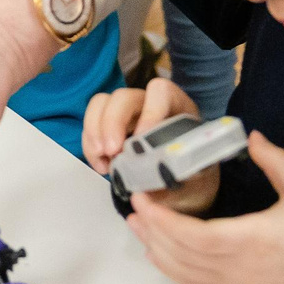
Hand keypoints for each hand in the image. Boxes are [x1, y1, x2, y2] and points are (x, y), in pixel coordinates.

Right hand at [83, 77, 216, 213]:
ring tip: (103, 160)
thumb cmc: (192, 180)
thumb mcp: (193, 183)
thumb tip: (147, 192)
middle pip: (124, 96)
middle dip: (112, 122)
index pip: (162, 92)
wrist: (184, 189)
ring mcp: (128, 114)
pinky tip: (102, 165)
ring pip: (102, 103)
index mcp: (178, 109)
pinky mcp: (111, 127)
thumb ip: (175, 185)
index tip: (142, 138)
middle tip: (111, 151)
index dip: (151, 111)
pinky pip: (92, 124)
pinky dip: (90, 144)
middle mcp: (150, 104)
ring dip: (95, 131)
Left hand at [126, 133, 283, 283]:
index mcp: (250, 239)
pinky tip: (158, 254)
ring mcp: (233, 283)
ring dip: (155, 249)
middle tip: (133, 205)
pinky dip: (171, 270)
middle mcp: (235, 266)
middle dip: (152, 230)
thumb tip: (252, 135)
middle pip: (181, 253)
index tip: (145, 200)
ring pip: (183, 272)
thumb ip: (277, 162)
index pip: (195, 235)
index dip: (165, 221)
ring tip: (136, 226)